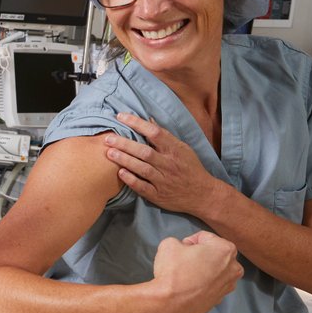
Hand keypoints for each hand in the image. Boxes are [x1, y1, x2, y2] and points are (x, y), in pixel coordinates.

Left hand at [104, 113, 220, 215]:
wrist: (203, 195)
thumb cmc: (190, 168)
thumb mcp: (183, 149)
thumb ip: (165, 136)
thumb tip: (149, 120)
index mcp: (175, 150)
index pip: (155, 132)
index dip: (137, 123)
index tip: (120, 117)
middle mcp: (169, 164)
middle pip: (144, 151)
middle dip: (125, 144)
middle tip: (108, 138)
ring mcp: (164, 180)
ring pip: (142, 168)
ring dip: (124, 160)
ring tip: (109, 153)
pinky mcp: (159, 195)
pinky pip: (142, 187)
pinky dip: (131, 179)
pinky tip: (120, 172)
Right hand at [150, 230, 241, 312]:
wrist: (172, 303)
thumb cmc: (174, 272)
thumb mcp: (169, 244)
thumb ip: (179, 242)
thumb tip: (182, 249)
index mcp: (225, 249)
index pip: (204, 237)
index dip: (189, 241)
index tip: (181, 250)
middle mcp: (233, 267)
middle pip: (214, 253)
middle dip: (200, 255)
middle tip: (184, 260)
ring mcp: (229, 284)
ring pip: (214, 270)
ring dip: (203, 269)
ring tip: (186, 274)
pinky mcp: (221, 298)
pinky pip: (212, 284)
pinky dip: (203, 283)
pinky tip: (190, 285)